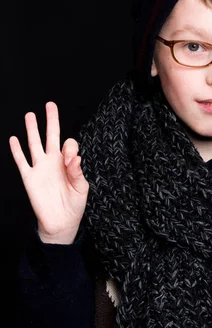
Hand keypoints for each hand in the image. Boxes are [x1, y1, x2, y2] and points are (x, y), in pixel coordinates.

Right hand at [9, 101, 88, 243]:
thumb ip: (77, 172)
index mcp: (68, 163)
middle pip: (51, 136)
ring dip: (32, 130)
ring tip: (30, 115)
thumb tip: (74, 157)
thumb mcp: (82, 188)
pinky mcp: (29, 178)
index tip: (70, 159)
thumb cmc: (74, 204)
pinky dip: (16, 150)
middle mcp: (53, 162)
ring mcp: (40, 168)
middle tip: (50, 105)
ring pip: (34, 144)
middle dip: (51, 121)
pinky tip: (13, 139)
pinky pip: (21, 161)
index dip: (70, 147)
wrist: (61, 222)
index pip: (68, 145)